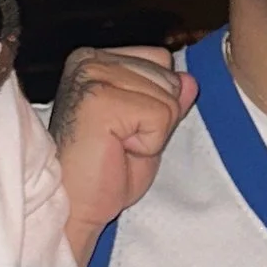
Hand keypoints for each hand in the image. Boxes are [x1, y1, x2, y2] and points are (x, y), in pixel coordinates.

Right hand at [49, 46, 194, 264]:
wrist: (76, 206)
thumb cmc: (103, 172)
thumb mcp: (147, 130)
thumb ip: (167, 100)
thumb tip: (189, 80)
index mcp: (95, 59)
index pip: (161, 59)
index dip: (157, 101)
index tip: (125, 128)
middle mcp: (89, 61)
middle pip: (168, 76)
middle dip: (157, 118)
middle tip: (120, 142)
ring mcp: (91, 75)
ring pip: (167, 97)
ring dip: (152, 132)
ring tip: (117, 146)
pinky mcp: (99, 99)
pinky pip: (160, 116)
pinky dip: (148, 143)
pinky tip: (118, 150)